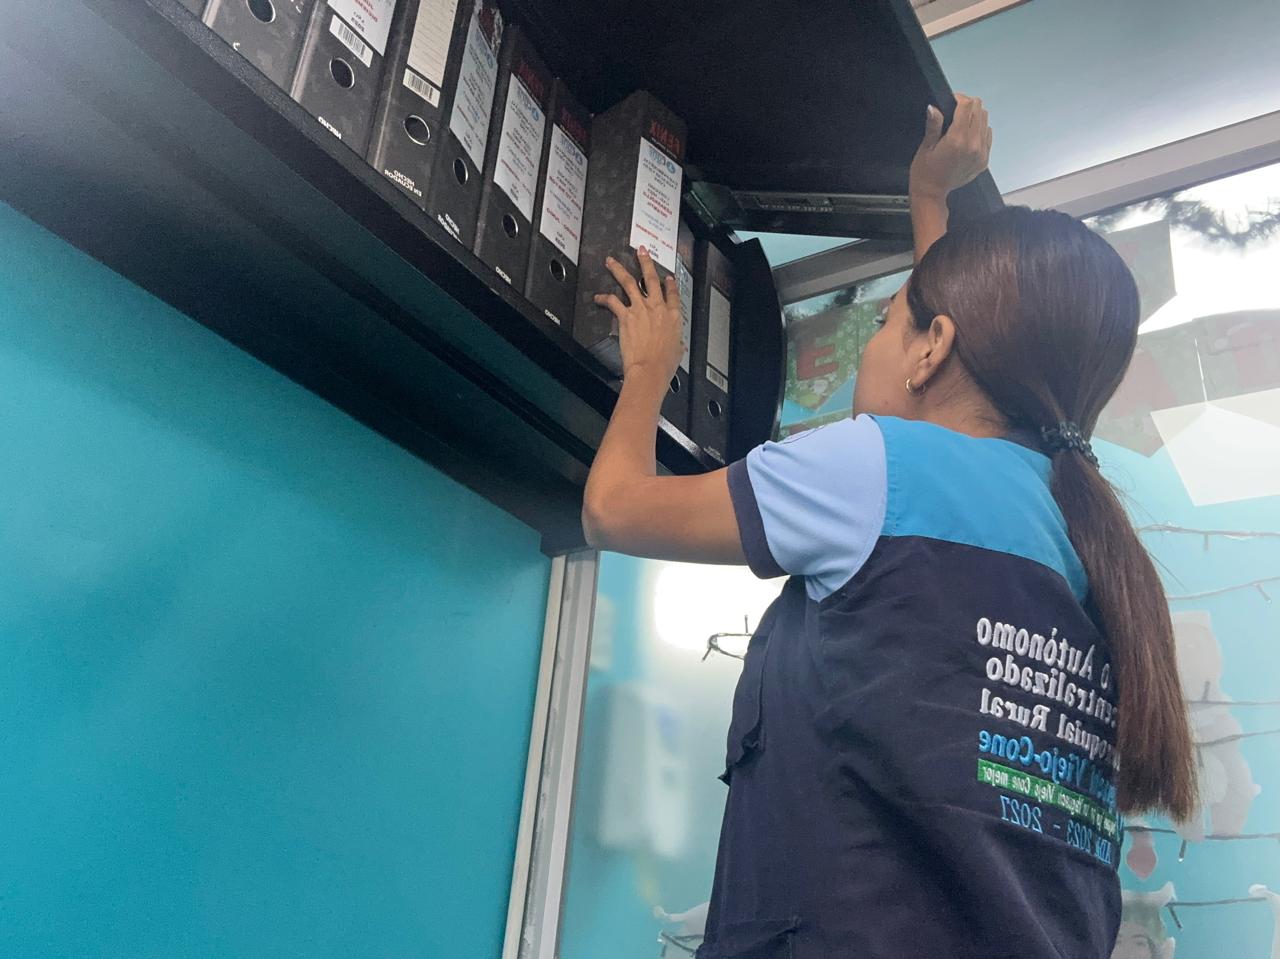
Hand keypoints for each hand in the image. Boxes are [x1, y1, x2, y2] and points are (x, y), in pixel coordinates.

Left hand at [594, 247, 683, 384]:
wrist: (650, 369)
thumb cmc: (664, 364)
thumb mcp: (678, 351)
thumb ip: (676, 343)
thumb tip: (677, 345)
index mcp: (673, 317)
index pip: (673, 294)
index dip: (670, 284)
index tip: (668, 277)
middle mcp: (658, 308)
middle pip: (652, 279)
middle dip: (646, 262)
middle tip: (642, 252)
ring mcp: (641, 309)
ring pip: (630, 282)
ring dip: (619, 270)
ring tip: (612, 262)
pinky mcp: (626, 316)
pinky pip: (613, 302)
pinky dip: (604, 298)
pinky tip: (598, 297)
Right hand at [909, 93, 991, 200]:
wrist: (932, 193)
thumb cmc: (925, 172)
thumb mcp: (926, 146)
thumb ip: (933, 125)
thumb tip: (933, 107)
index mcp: (958, 140)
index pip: (967, 106)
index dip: (959, 98)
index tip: (951, 100)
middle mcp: (973, 145)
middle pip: (979, 110)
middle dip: (967, 106)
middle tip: (955, 110)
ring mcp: (981, 153)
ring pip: (985, 120)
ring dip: (975, 117)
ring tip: (961, 123)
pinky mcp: (984, 160)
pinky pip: (988, 135)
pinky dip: (979, 130)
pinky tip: (968, 135)